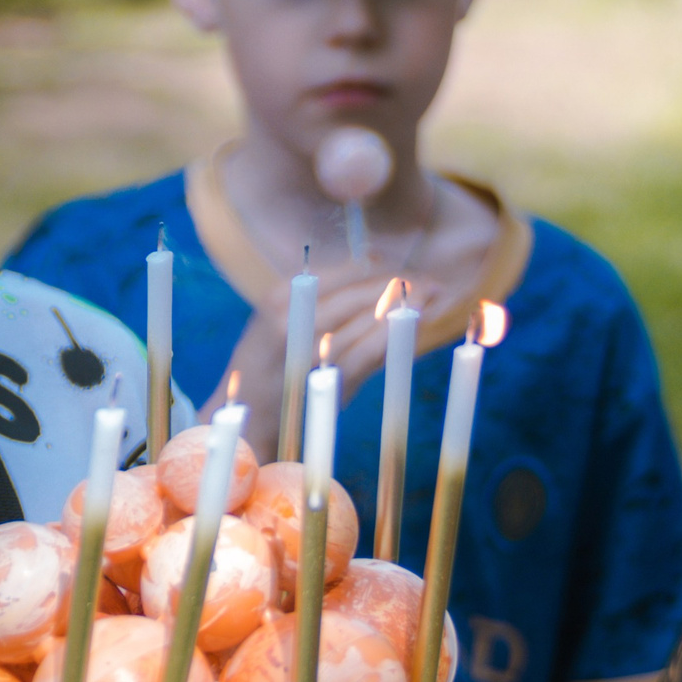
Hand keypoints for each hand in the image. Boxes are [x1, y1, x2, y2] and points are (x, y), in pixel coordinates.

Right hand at [212, 268, 456, 457]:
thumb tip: (375, 262)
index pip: (345, 271)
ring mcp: (311, 349)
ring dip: (409, 303)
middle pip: (362, 290)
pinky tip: (418, 324)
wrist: (245, 419)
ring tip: (436, 294)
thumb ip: (323, 297)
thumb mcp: (280, 320)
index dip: (383, 268)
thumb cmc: (266, 367)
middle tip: (434, 281)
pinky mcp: (327, 379)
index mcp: (280, 295)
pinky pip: (371, 350)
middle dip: (402, 282)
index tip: (406, 270)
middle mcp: (294, 316)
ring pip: (371, 316)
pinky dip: (398, 334)